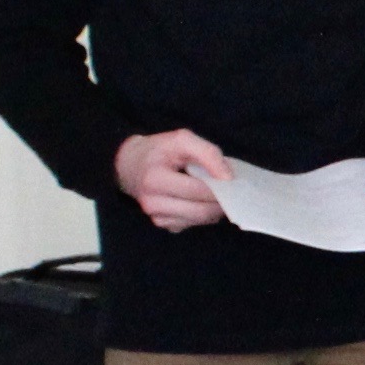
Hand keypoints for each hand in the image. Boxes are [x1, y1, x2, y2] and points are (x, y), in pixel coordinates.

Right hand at [114, 129, 230, 231]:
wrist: (130, 165)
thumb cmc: (158, 150)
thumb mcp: (181, 140)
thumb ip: (207, 153)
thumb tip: (228, 177)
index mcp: (154, 180)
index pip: (197, 190)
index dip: (220, 187)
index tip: (233, 181)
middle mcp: (152, 204)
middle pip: (200, 210)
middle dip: (221, 202)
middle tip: (233, 191)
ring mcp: (157, 218)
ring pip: (199, 220)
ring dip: (215, 210)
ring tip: (220, 194)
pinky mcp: (163, 224)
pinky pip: (192, 224)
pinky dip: (204, 214)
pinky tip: (202, 200)